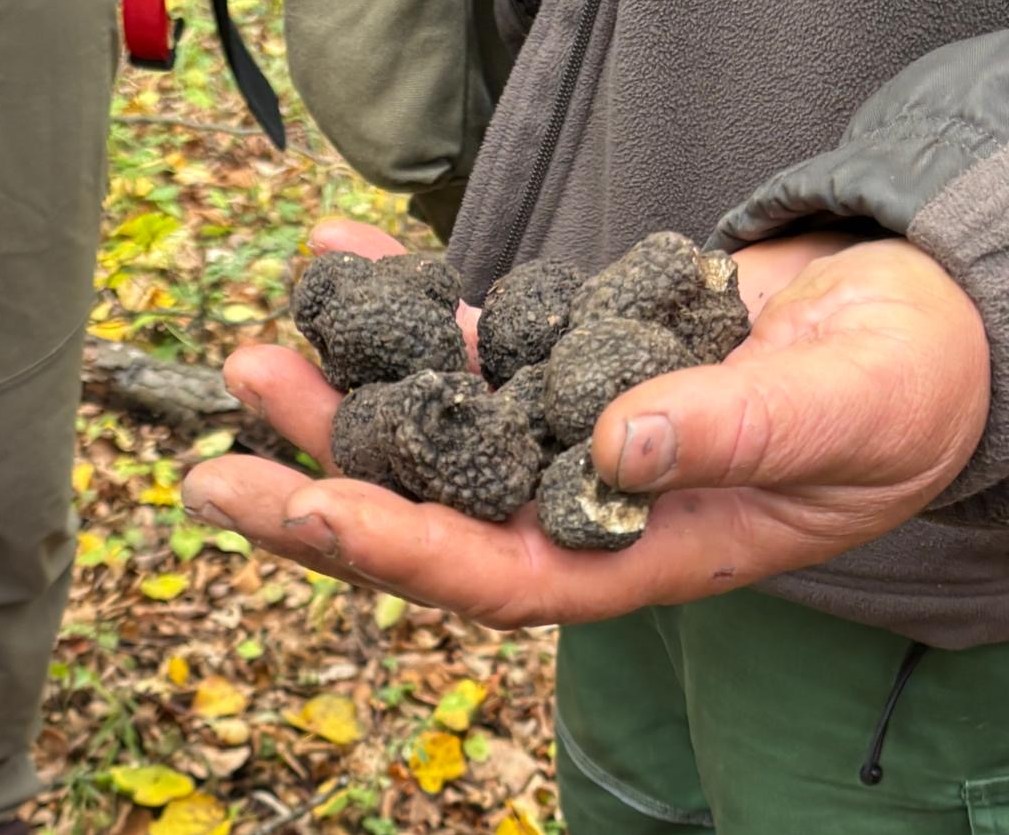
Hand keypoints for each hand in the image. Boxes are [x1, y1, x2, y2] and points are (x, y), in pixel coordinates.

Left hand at [182, 229, 988, 627]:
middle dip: (330, 483)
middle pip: (438, 510)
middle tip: (223, 454)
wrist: (904, 325)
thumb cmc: (895, 391)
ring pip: (439, 423)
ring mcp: (568, 429)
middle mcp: (587, 502)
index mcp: (645, 550)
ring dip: (351, 390)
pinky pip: (475, 340)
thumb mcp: (835, 415)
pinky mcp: (568, 358)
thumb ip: (733, 437)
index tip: (307, 508)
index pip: (502, 575)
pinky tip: (351, 258)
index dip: (404, 549)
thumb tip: (619, 449)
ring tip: (268, 343)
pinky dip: (414, 306)